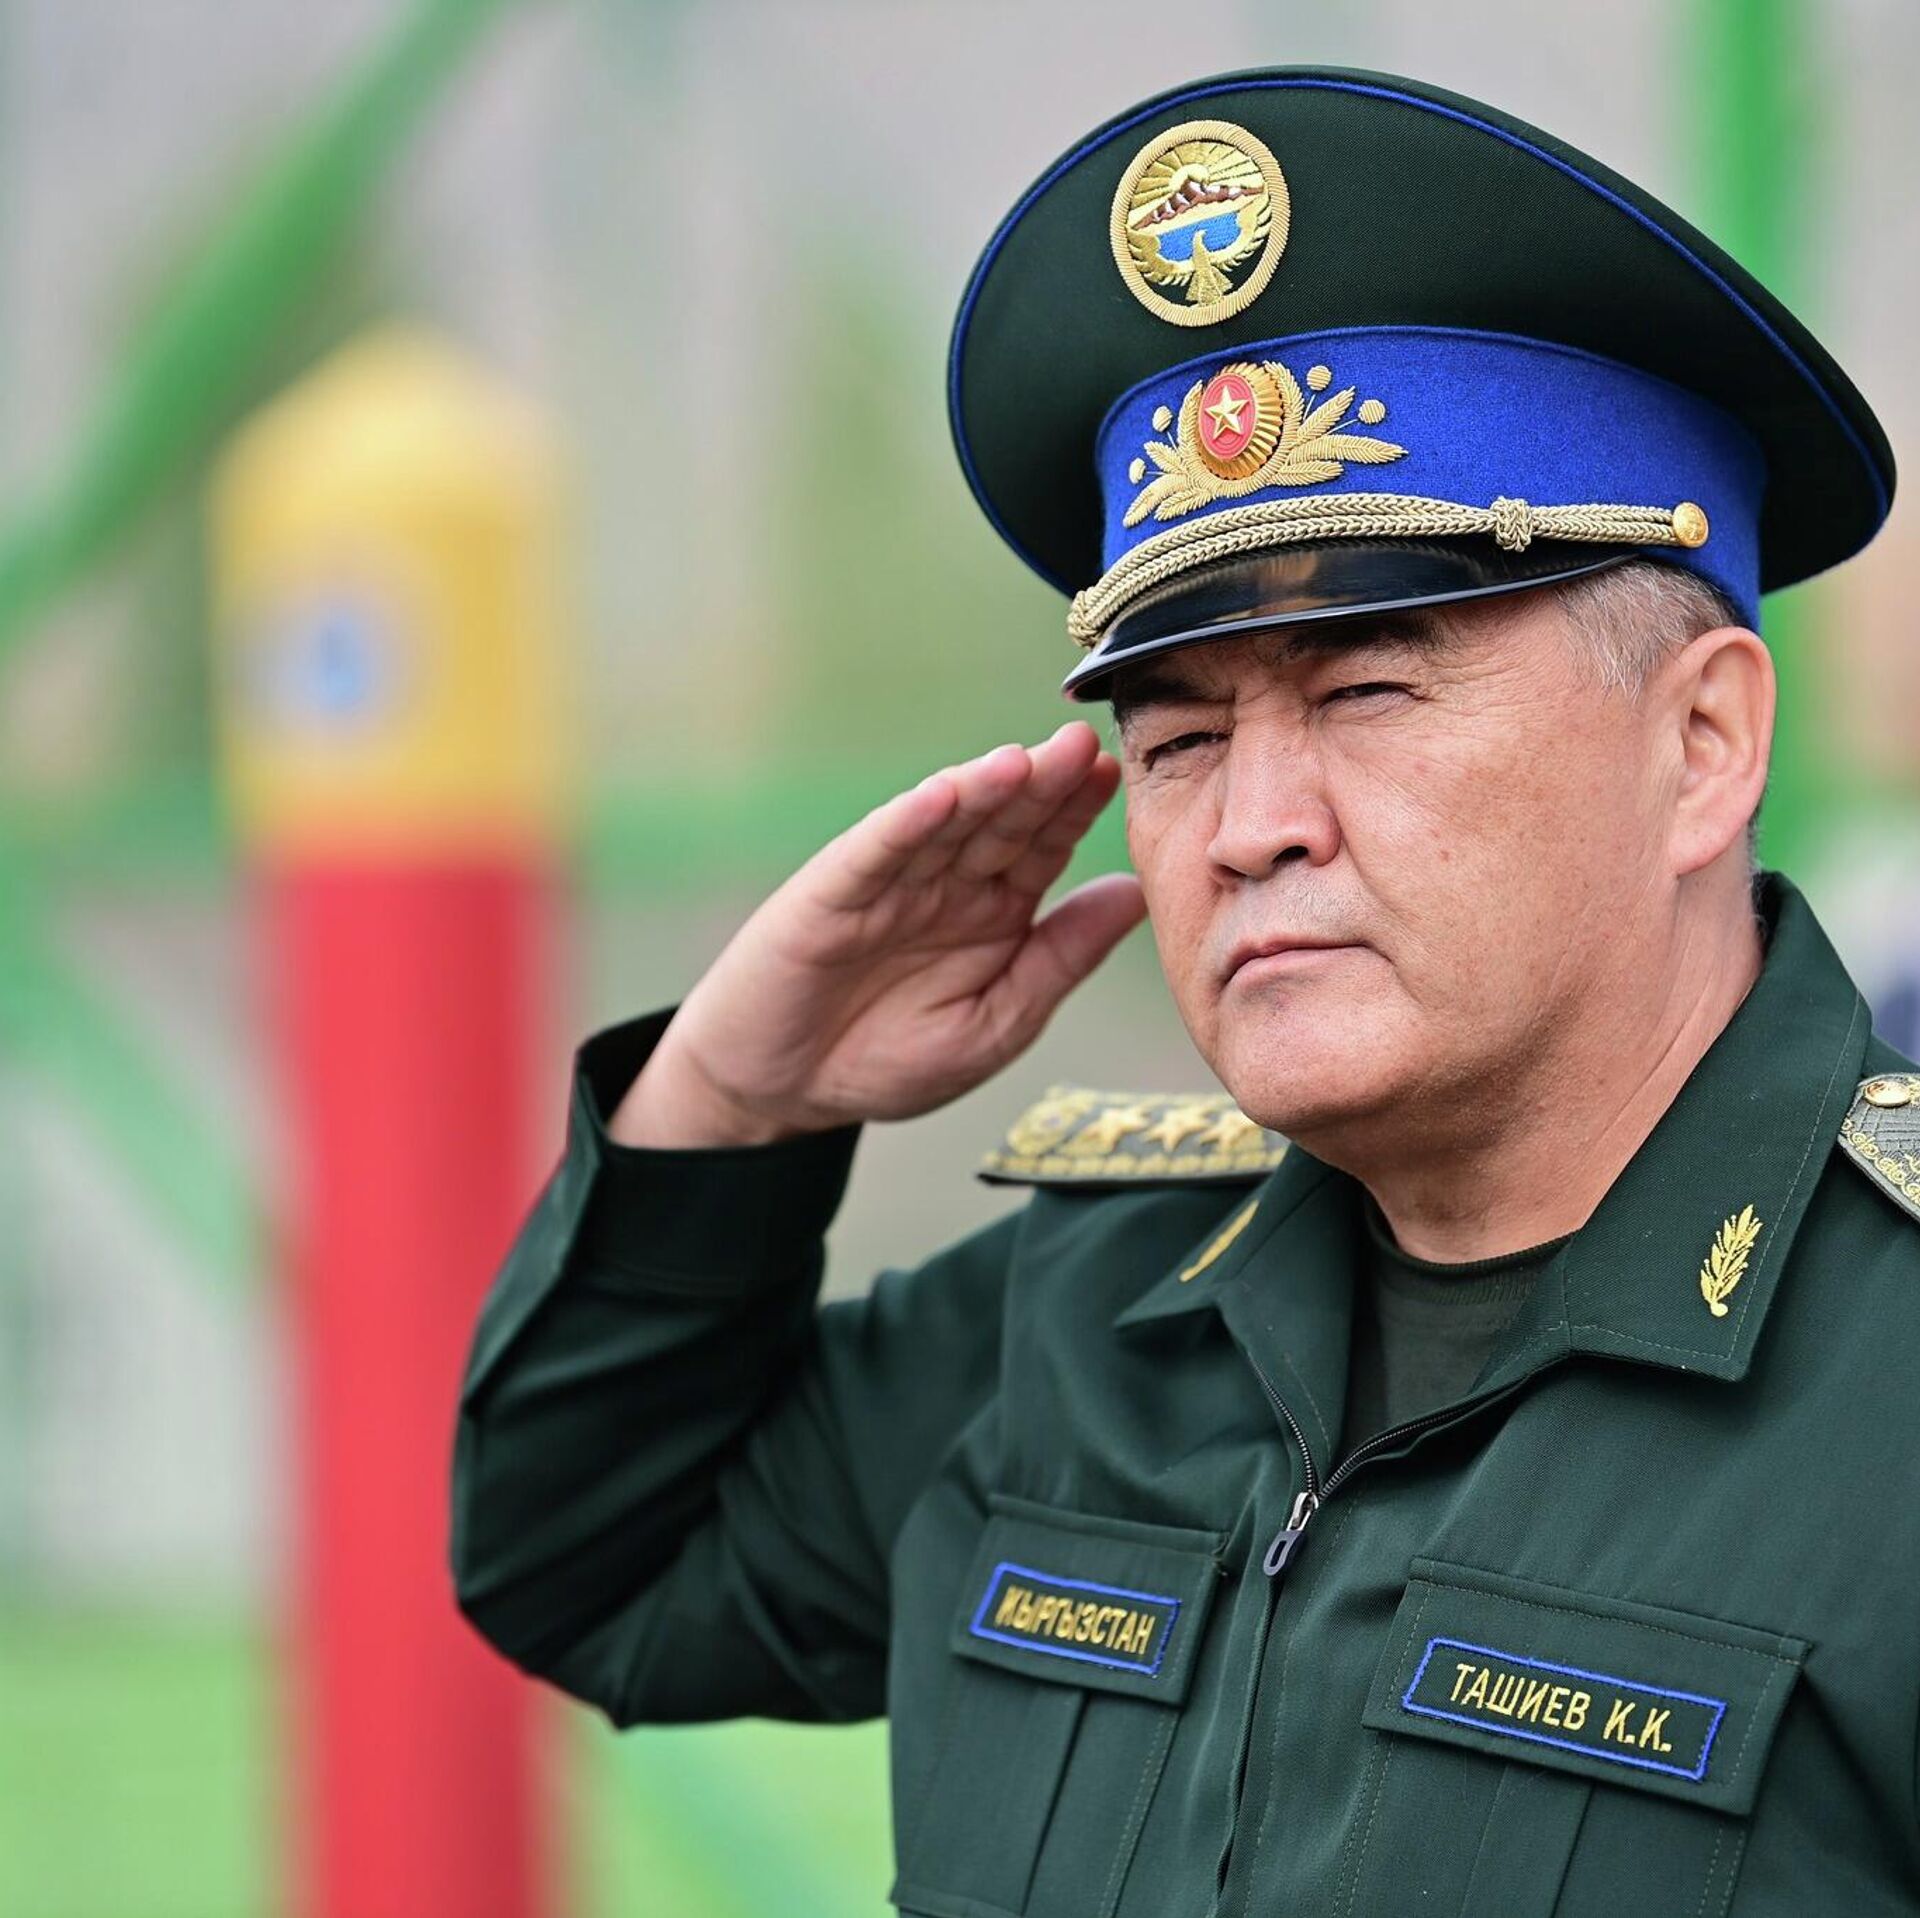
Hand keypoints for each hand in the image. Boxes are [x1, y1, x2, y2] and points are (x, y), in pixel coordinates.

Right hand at [609, 721, 1146, 1146]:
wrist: (783, 1092)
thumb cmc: (888, 1059)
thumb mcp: (998, 1020)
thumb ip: (1061, 957)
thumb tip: (1135, 894)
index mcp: (995, 909)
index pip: (1043, 844)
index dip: (1076, 809)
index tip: (1116, 774)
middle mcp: (947, 882)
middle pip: (1000, 821)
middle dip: (1040, 784)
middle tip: (1083, 746)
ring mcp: (889, 882)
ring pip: (943, 825)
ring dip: (980, 791)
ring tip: (1022, 762)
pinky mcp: (831, 894)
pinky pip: (874, 853)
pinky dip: (905, 825)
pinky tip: (941, 798)